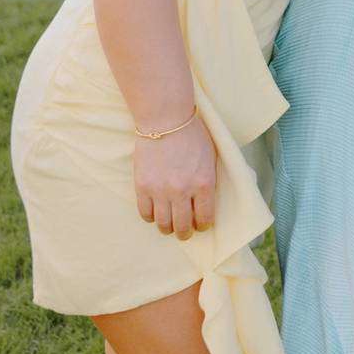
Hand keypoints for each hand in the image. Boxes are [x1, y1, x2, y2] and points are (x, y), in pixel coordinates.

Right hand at [132, 114, 215, 238]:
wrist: (166, 120)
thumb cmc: (193, 136)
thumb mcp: (211, 158)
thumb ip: (208, 181)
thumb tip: (206, 201)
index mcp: (204, 183)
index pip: (205, 216)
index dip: (204, 225)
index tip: (201, 226)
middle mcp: (183, 191)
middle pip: (182, 226)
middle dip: (185, 233)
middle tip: (185, 233)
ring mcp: (160, 191)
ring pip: (163, 224)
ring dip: (167, 228)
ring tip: (169, 226)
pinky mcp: (142, 187)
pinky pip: (145, 213)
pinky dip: (150, 217)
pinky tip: (155, 213)